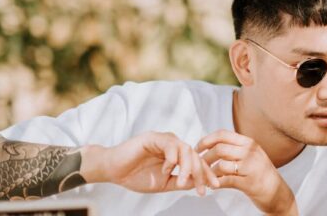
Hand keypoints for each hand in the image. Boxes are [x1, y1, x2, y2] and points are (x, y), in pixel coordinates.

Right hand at [81, 132, 219, 195]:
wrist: (112, 171)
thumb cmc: (135, 176)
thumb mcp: (163, 183)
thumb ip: (180, 182)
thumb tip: (199, 183)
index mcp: (176, 155)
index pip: (197, 162)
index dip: (206, 174)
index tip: (214, 187)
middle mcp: (172, 145)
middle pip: (195, 155)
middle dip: (201, 172)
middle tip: (202, 188)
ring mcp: (163, 140)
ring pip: (185, 149)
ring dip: (187, 167)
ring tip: (183, 182)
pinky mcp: (152, 137)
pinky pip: (169, 144)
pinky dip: (171, 157)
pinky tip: (167, 169)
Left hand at [197, 130, 298, 215]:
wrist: (278, 193)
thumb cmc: (260, 174)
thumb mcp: (251, 155)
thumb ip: (234, 148)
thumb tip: (209, 144)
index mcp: (249, 143)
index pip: (222, 134)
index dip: (205, 140)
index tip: (197, 149)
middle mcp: (251, 152)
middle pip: (219, 149)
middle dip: (204, 158)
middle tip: (198, 166)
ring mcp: (251, 167)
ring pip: (221, 165)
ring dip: (208, 172)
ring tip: (204, 177)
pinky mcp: (249, 183)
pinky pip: (225, 180)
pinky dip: (214, 183)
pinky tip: (212, 186)